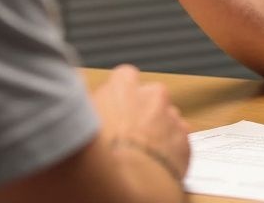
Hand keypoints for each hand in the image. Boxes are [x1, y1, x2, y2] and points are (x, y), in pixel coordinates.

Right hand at [90, 64, 190, 180]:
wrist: (127, 185)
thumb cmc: (97, 156)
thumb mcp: (78, 120)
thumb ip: (88, 106)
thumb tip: (79, 105)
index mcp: (123, 85)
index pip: (123, 79)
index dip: (116, 98)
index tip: (110, 112)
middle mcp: (152, 95)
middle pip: (147, 98)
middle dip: (139, 113)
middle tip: (122, 136)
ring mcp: (171, 117)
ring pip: (164, 119)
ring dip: (154, 132)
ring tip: (136, 154)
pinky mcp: (185, 141)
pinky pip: (176, 141)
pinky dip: (167, 151)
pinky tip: (151, 164)